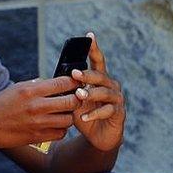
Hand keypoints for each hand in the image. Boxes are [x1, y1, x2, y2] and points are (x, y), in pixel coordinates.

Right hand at [0, 75, 82, 147]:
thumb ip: (36, 85)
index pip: (62, 83)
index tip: (75, 83)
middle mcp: (36, 106)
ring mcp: (38, 123)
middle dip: (76, 99)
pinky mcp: (38, 137)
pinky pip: (61, 133)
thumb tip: (54, 82)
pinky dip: (61, 129)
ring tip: (63, 112)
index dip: (73, 82)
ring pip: (69, 119)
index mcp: (30, 91)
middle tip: (74, 98)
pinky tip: (54, 124)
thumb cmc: (0, 105)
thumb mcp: (16, 88)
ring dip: (69, 115)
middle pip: (71, 101)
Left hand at [71, 32, 125, 151]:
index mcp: (99, 79)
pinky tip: (83, 116)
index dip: (94, 48)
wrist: (96, 137)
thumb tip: (52, 80)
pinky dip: (94, 113)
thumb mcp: (73, 101)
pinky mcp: (119, 113)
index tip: (89, 35)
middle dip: (87, 74)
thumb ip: (68, 90)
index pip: (97, 61)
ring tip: (78, 96)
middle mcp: (111, 86)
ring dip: (91, 93)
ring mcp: (117, 99)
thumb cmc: (84, 114)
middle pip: (101, 75)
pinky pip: (108, 110)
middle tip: (75, 74)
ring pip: (105, 92)